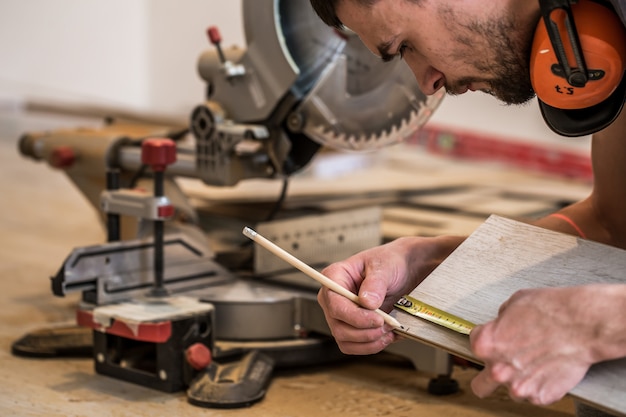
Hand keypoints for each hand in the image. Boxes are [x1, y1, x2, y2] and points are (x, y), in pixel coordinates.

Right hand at [318, 235, 462, 354]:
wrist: (404, 270)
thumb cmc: (389, 262)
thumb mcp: (384, 266)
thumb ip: (375, 283)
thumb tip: (366, 303)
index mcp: (335, 278)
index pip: (334, 304)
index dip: (354, 316)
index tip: (377, 319)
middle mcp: (334, 299)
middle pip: (338, 327)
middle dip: (365, 331)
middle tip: (388, 324)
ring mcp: (342, 316)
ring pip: (346, 340)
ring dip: (370, 341)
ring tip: (389, 328)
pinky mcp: (352, 328)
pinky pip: (355, 346)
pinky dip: (373, 345)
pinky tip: (388, 335)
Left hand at [469, 284, 625, 404]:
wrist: (582, 325)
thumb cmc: (551, 311)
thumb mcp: (514, 303)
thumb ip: (500, 320)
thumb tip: (501, 325)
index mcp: (485, 345)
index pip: (474, 345)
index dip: (488, 339)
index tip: (497, 341)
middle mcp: (498, 369)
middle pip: (480, 385)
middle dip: (489, 376)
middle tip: (504, 366)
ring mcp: (520, 386)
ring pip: (511, 390)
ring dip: (519, 380)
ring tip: (536, 363)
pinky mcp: (542, 396)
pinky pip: (535, 395)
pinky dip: (540, 386)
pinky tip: (548, 369)